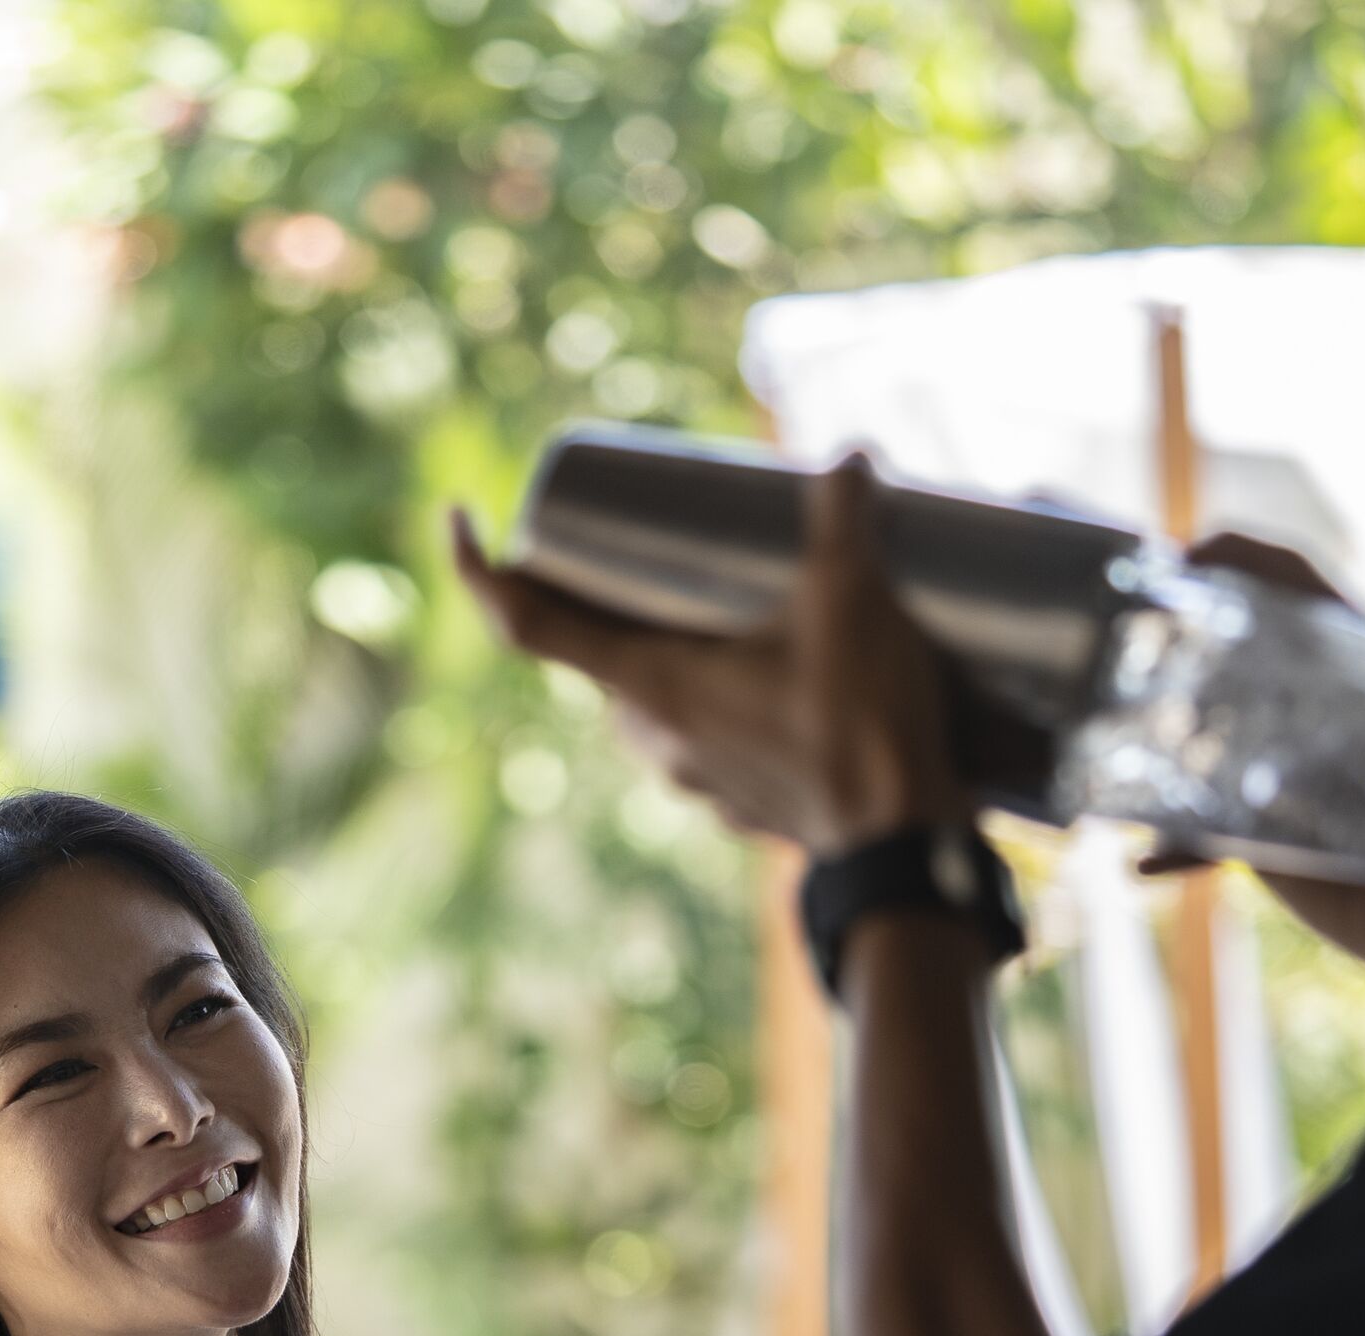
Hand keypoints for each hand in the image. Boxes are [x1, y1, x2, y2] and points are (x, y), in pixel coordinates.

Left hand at [453, 454, 964, 854]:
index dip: (478, 570)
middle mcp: (651, 735)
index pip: (526, 625)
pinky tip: (763, 660)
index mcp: (648, 685)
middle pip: (592, 649)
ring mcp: (689, 775)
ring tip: (705, 591)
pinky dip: (712, 686)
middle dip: (595, 590)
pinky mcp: (734, 795)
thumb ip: (843, 519)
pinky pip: (700, 727)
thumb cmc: (861, 724)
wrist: (903, 850)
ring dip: (665, 640)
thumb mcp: (852, 600)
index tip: (461, 517)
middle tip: (623, 534)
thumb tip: (852, 455)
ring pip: (650, 691)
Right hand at [1147, 533, 1364, 1025]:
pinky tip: (1142, 862)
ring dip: (1150, 731)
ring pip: (1205, 735)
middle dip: (1176, 627)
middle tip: (1115, 627)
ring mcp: (1288, 779)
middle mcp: (1325, 720)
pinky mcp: (1268, 842)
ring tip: (1098, 735)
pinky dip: (1167, 843)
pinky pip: (1202, 832)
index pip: (1315, 601)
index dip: (1259, 564)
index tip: (1198, 550)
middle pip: (1240, 651)